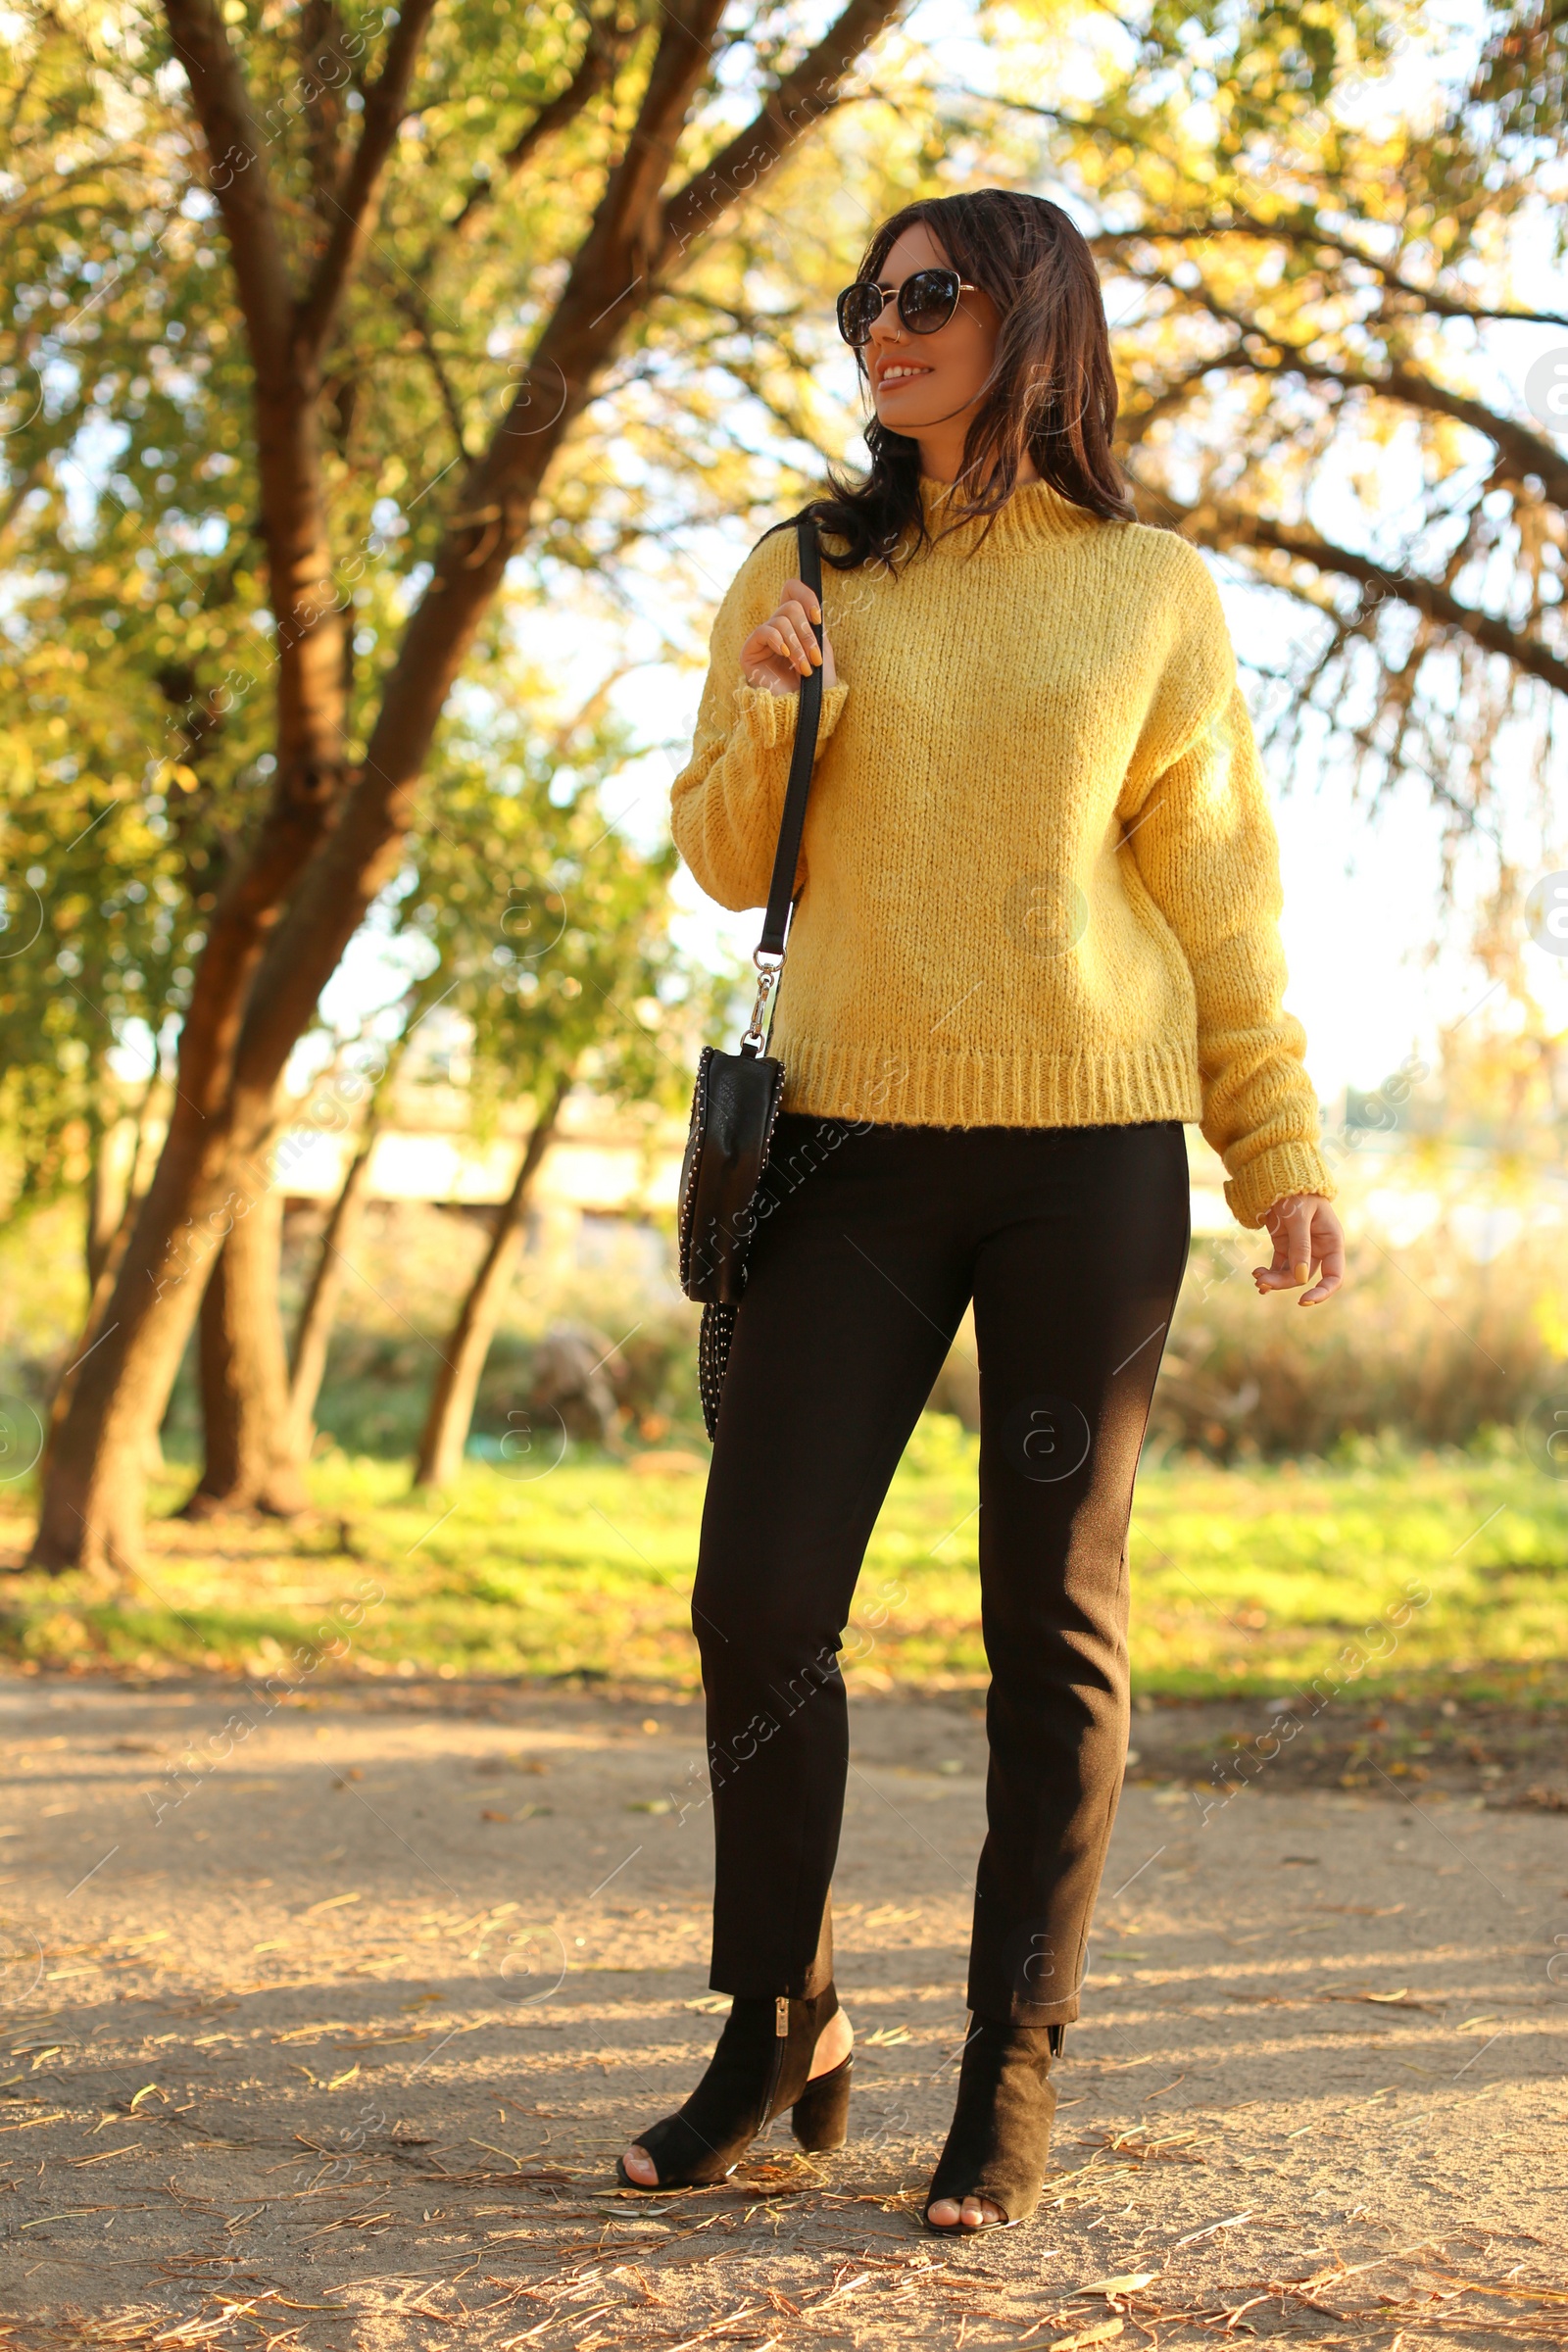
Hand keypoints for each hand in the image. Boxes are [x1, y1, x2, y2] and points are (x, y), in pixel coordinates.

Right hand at [740, 577, 836, 695]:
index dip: (805, 595)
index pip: (791, 590)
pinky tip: (786, 656)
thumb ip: (814, 625)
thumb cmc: (817, 686)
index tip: (818, 618)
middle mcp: (777, 629)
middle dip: (806, 633)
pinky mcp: (750, 652)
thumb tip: (808, 605)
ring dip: (798, 644)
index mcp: (794, 625)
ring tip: (805, 668)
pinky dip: (779, 641)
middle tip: (815, 658)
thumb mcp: (822, 650)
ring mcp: (763, 640)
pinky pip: (764, 631)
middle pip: (790, 606)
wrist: (805, 713)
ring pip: (780, 620)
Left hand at [1253, 1194, 1344, 1305]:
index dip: (1322, 1291)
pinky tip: (1257, 1274)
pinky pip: (1279, 1266)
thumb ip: (1301, 1246)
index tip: (1303, 1301)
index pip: (1334, 1275)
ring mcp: (1301, 1248)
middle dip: (1284, 1282)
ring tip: (1257, 1278)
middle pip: (1305, 1276)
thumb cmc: (1295, 1192)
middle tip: (1262, 1282)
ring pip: (1290, 1274)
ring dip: (1274, 1279)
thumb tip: (1302, 1278)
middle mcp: (1319, 1247)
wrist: (1279, 1176)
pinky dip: (1269, 1272)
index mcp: (1331, 1241)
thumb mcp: (1299, 1217)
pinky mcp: (1284, 1245)